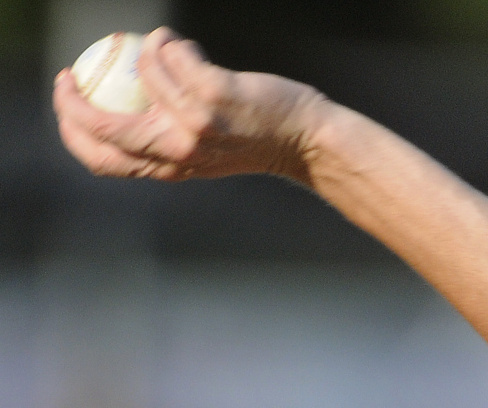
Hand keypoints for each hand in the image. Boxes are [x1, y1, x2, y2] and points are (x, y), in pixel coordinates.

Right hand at [53, 27, 328, 182]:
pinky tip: (184, 45)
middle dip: (74, 98)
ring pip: (144, 73)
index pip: (105, 160)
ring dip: (146, 50)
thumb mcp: (204, 153)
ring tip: (162, 46)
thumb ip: (167, 142)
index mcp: (172, 168)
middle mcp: (181, 151)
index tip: (68, 101)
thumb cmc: (252, 141)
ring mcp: (198, 123)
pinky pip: (176, 56)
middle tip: (73, 71)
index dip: (74, 130)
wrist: (302, 140)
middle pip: (107, 127)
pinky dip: (174, 43)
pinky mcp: (216, 95)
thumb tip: (120, 116)